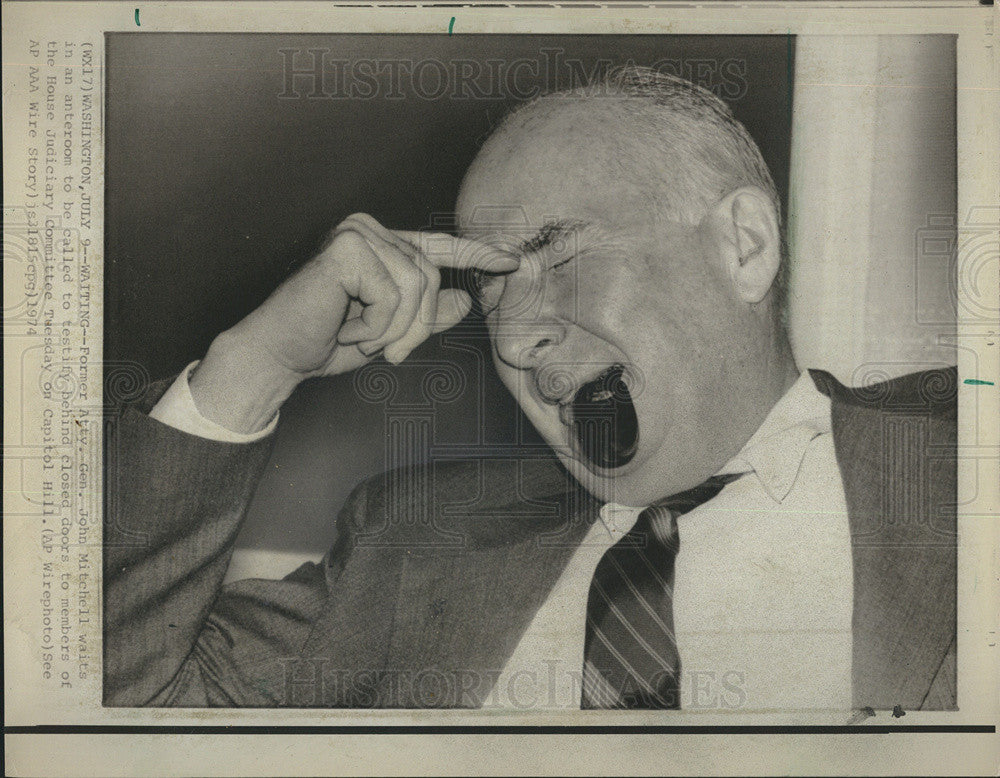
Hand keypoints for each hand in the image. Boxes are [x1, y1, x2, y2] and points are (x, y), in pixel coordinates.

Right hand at [189, 213, 517, 431]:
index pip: (437, 248)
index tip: (515, 261)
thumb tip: (465, 300)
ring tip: (361, 336)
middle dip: (417, 325)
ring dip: (394, 329)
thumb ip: (425, 315)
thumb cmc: (327, 343)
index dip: (477, 255)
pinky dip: (375, 326)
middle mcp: (369, 230)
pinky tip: (344, 326)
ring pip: (416, 286)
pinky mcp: (347, 249)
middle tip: (390, 352)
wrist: (279, 355)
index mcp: (381, 245)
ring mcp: (357, 234)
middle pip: (431, 276)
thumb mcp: (390, 334)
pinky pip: (392, 296)